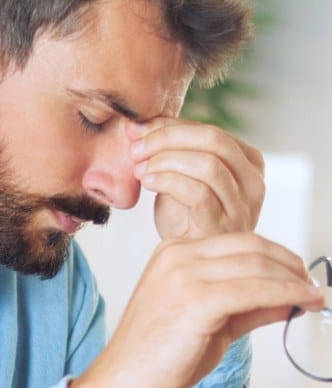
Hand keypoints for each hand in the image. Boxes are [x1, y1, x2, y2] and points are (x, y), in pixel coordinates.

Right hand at [68, 233, 323, 387]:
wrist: (125, 379)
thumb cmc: (159, 354)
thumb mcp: (210, 321)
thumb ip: (247, 306)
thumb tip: (290, 299)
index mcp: (176, 252)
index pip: (240, 242)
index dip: (278, 256)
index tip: (300, 275)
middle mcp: (179, 255)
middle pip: (252, 247)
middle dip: (291, 266)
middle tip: (313, 286)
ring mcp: (185, 274)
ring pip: (257, 266)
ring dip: (294, 281)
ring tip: (314, 297)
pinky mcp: (196, 300)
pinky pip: (254, 291)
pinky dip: (285, 294)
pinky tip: (301, 303)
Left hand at [127, 117, 264, 240]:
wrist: (187, 262)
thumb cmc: (184, 217)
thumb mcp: (180, 174)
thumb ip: (168, 148)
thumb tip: (133, 124)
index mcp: (248, 162)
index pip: (210, 130)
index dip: (169, 126)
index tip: (135, 131)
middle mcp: (254, 182)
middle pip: (213, 140)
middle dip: (167, 138)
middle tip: (135, 148)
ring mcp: (242, 207)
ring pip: (208, 165)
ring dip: (165, 160)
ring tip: (139, 168)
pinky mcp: (223, 227)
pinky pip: (198, 193)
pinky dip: (168, 181)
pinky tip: (148, 183)